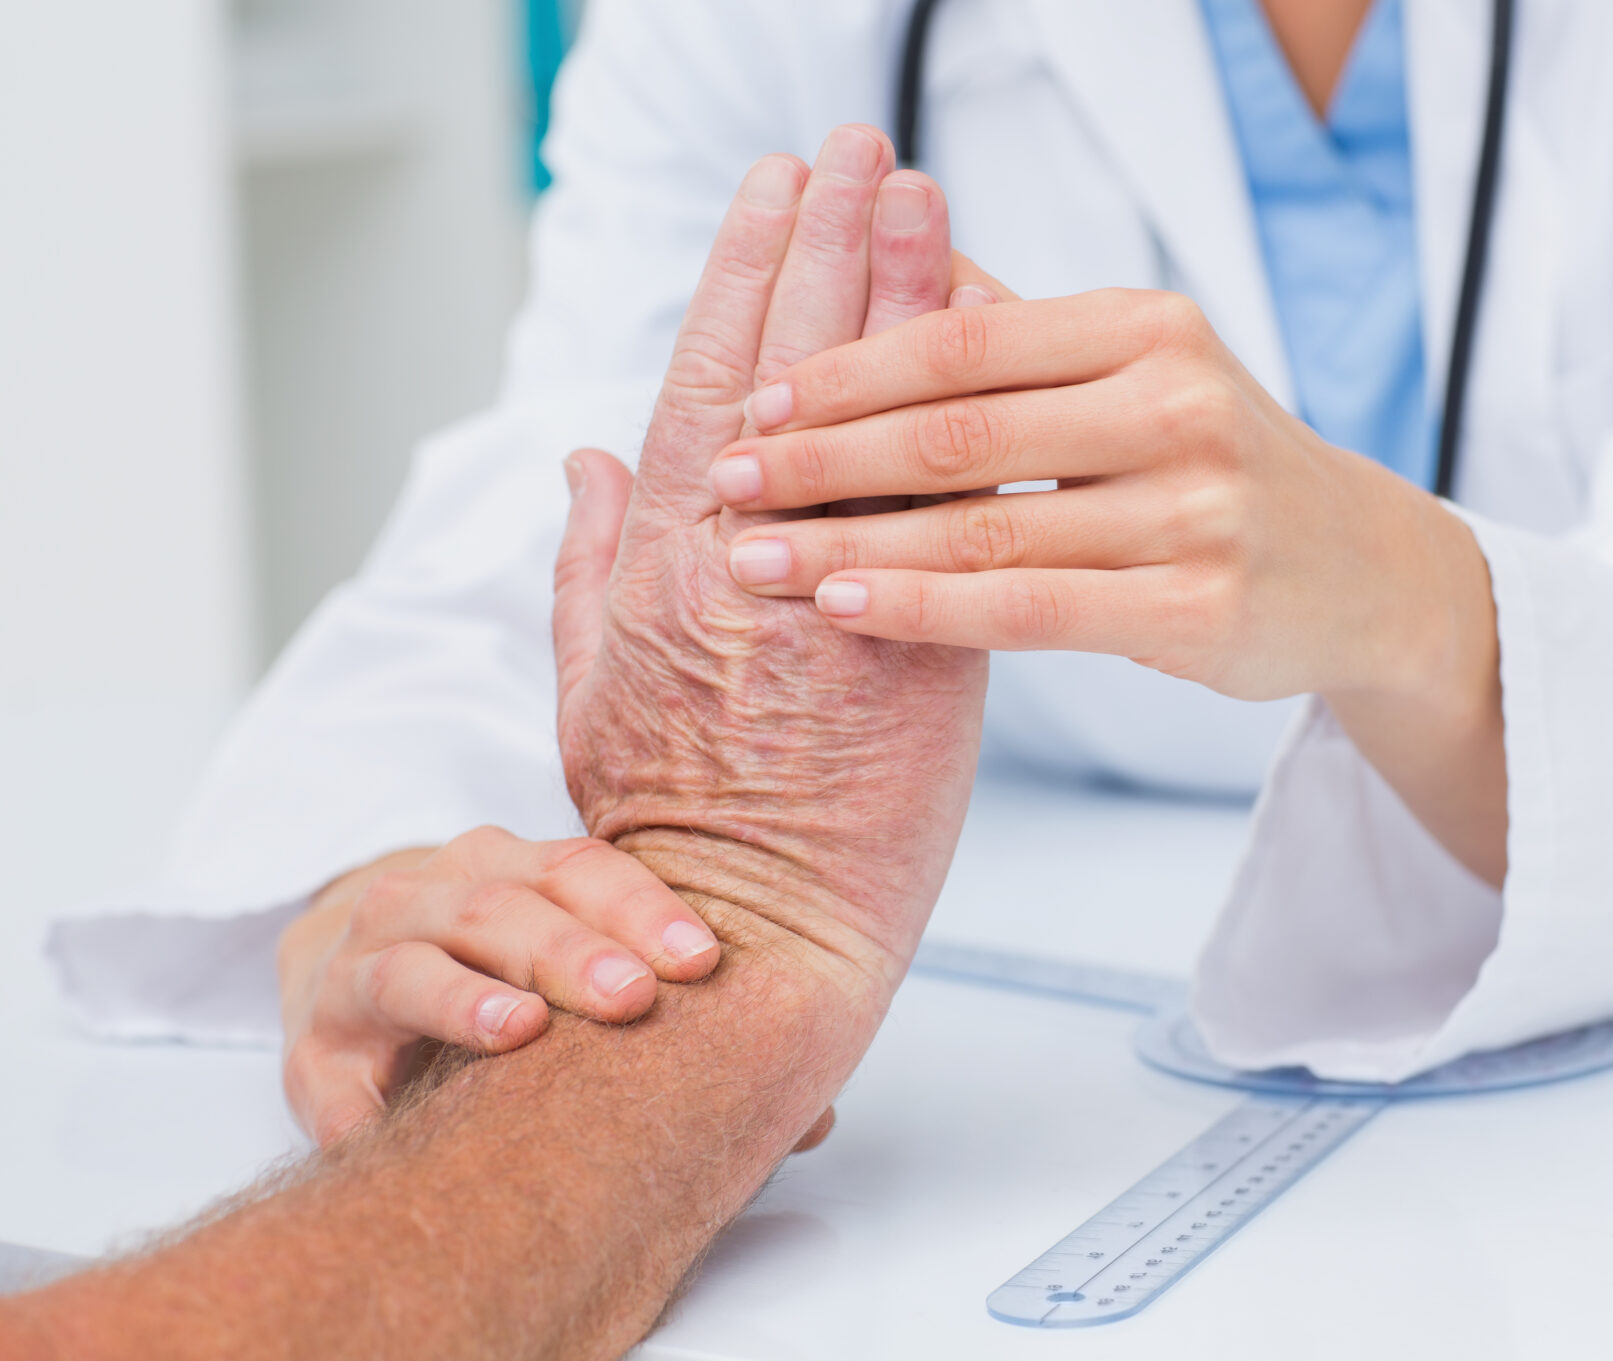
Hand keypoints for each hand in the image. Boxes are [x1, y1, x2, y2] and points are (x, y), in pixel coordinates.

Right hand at [278, 829, 721, 1144]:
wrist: (348, 977)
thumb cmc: (500, 973)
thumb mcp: (573, 965)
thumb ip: (679, 1021)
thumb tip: (813, 1121)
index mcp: (507, 866)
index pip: (580, 868)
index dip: (642, 907)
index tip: (703, 959)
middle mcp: (428, 898)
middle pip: (501, 907)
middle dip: (571, 950)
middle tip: (633, 997)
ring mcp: (358, 969)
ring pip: (409, 965)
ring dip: (467, 997)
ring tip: (523, 1032)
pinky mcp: (311, 1054)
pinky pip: (330, 1078)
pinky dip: (361, 1106)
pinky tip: (392, 1128)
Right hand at [552, 125, 986, 1001]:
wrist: (753, 940)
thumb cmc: (667, 823)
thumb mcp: (590, 689)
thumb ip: (587, 566)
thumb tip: (585, 464)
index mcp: (662, 562)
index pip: (704, 382)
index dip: (738, 277)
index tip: (771, 191)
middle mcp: (745, 560)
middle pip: (792, 369)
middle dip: (828, 247)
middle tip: (861, 147)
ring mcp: (837, 596)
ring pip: (877, 421)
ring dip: (904, 298)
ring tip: (928, 195)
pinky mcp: (924, 645)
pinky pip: (954, 514)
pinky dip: (974, 423)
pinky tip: (1006, 345)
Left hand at [705, 280, 1490, 708]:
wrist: (1356, 568)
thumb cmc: (1208, 462)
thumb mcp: (1133, 371)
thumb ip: (1017, 334)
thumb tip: (883, 267)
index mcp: (1144, 327)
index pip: (963, 342)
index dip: (846, 373)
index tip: (752, 403)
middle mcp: (1177, 404)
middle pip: (960, 433)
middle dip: (824, 460)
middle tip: (726, 482)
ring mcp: (1197, 511)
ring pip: (986, 529)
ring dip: (852, 545)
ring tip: (753, 559)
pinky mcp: (1203, 610)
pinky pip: (1034, 610)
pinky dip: (928, 610)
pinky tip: (849, 606)